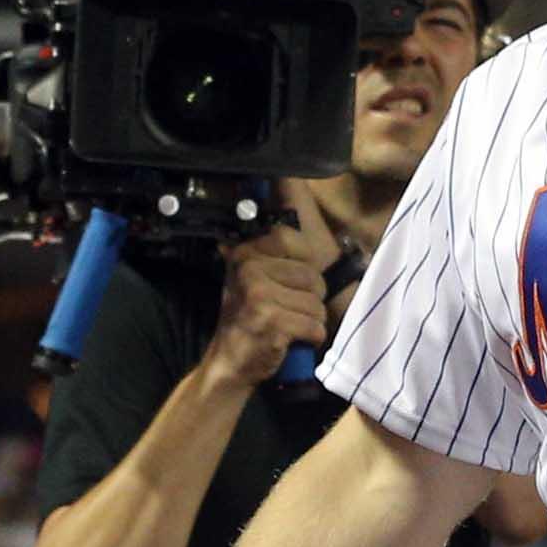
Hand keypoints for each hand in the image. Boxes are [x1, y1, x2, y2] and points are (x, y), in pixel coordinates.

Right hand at [205, 182, 335, 388]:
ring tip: (287, 325)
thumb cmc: (248, 318)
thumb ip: (269, 249)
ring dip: (310, 320)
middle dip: (310, 298)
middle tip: (287, 310)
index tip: (288, 282)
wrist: (229, 363)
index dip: (304, 266)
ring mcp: (259, 295)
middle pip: (313, 276)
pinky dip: (310, 337)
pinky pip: (315, 325)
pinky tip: (290, 340)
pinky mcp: (271, 322)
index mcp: (245, 254)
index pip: (295, 240)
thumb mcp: (250, 277)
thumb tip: (287, 183)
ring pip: (317, 303)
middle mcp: (249, 269)